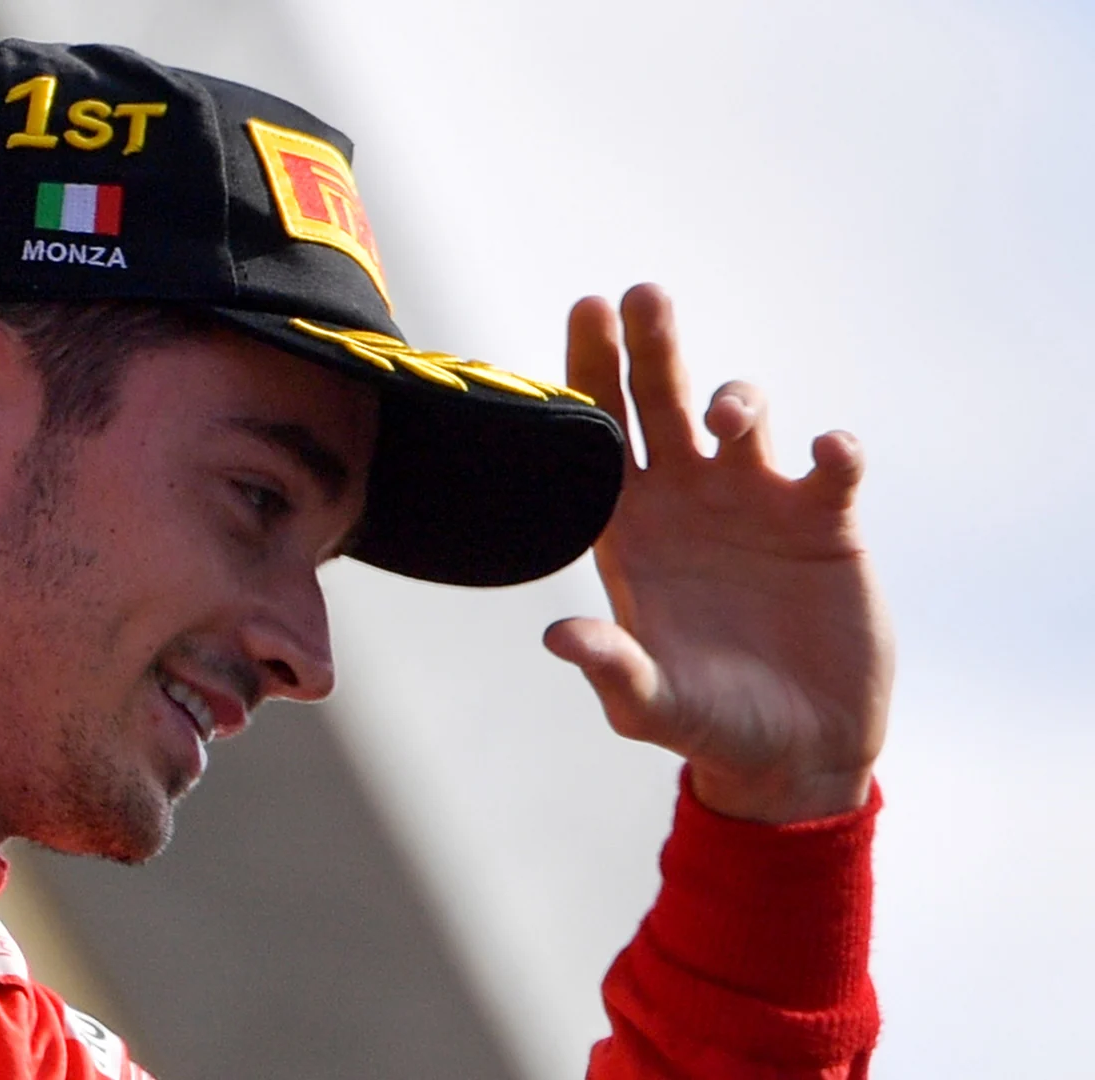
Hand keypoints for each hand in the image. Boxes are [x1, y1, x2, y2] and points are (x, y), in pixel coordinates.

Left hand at [543, 285, 892, 822]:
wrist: (794, 751)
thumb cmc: (707, 724)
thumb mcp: (652, 706)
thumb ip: (613, 668)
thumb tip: (559, 636)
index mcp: (629, 529)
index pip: (596, 438)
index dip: (588, 374)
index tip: (585, 312)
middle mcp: (686, 501)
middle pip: (661, 403)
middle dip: (651, 347)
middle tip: (643, 294)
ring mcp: (755, 504)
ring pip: (741, 415)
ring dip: (735, 400)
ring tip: (727, 418)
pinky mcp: (824, 523)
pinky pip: (830, 467)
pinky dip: (831, 453)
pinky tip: (828, 453)